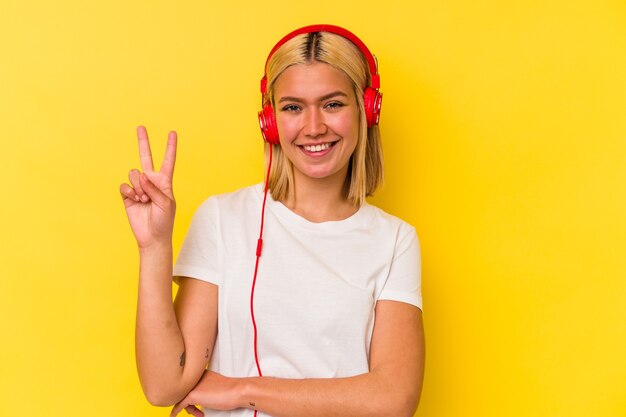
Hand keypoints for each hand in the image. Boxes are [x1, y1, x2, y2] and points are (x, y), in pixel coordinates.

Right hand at [120, 126, 177, 248]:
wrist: (152, 236)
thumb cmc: (163, 221)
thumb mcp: (165, 204)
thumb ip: (154, 188)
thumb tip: (141, 176)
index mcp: (165, 182)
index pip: (168, 161)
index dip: (170, 147)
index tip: (172, 132)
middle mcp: (151, 182)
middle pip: (146, 158)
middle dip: (143, 142)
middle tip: (140, 127)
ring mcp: (139, 188)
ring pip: (134, 174)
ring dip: (139, 186)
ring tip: (144, 199)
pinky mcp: (128, 195)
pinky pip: (125, 186)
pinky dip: (130, 192)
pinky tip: (136, 200)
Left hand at [170, 371, 245, 416]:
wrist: (236, 391)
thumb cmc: (230, 389)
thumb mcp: (214, 384)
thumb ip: (205, 386)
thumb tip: (202, 395)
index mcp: (200, 372)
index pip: (189, 383)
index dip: (192, 393)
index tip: (198, 402)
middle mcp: (194, 377)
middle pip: (184, 391)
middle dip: (189, 402)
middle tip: (197, 410)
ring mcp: (192, 386)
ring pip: (181, 398)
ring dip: (188, 408)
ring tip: (197, 413)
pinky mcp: (191, 396)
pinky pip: (179, 406)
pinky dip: (175, 411)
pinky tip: (173, 415)